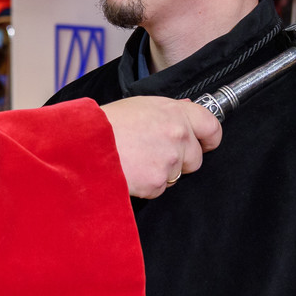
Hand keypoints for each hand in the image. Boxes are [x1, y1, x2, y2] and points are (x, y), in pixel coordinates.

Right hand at [99, 97, 222, 198]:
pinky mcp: (157, 182)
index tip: (204, 144)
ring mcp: (169, 160)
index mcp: (174, 112)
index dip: (209, 138)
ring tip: (134, 160)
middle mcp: (177, 135)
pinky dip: (146, 185)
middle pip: (196, 158)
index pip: (211, 126)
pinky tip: (129, 171)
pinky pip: (159, 189)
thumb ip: (168, 111)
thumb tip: (189, 112)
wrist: (84, 144)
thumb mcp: (139, 106)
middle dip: (180, 161)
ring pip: (175, 175)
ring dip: (160, 173)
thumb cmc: (106, 123)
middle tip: (154, 155)